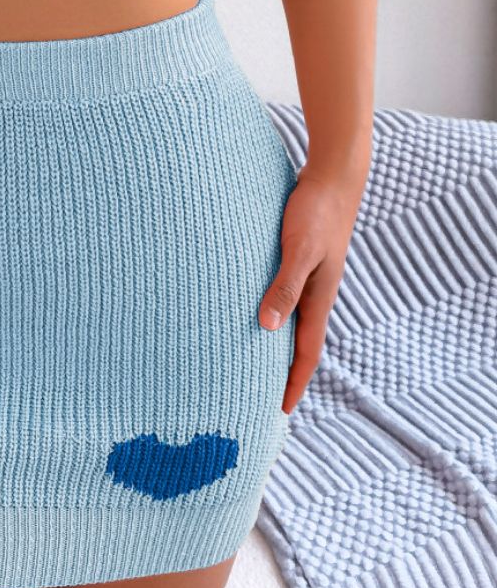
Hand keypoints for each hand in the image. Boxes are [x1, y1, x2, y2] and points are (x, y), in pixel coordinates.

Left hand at [259, 165, 364, 413]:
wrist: (333, 176)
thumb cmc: (315, 211)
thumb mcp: (299, 250)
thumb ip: (284, 286)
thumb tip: (268, 328)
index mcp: (318, 298)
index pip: (306, 352)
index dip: (293, 382)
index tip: (279, 411)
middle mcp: (315, 292)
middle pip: (299, 342)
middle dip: (284, 372)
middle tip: (262, 397)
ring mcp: (309, 276)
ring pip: (291, 319)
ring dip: (278, 343)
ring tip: (254, 361)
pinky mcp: (299, 259)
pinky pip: (284, 296)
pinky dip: (273, 312)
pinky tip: (255, 310)